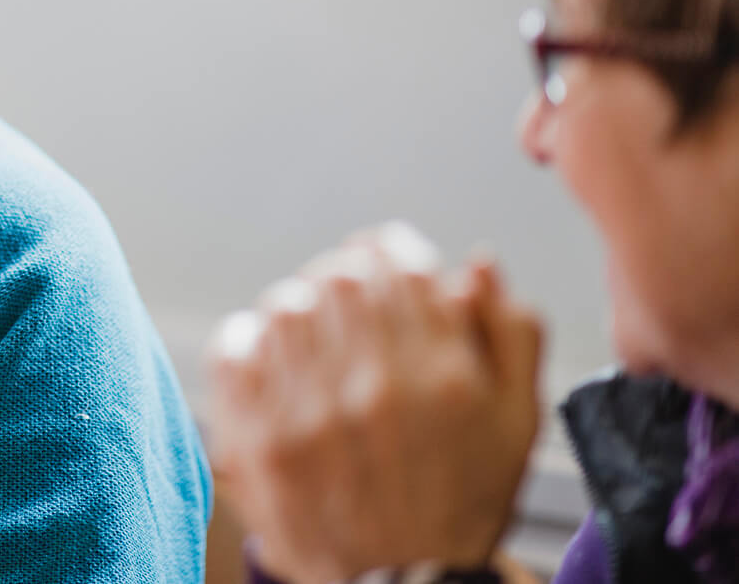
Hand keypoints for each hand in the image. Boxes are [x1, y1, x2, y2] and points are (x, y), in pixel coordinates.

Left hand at [206, 223, 542, 583]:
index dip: (389, 251)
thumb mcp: (517, 422)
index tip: (385, 261)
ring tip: (315, 334)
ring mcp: (308, 415)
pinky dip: (249, 340)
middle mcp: (374, 389)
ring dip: (301, 308)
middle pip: (340, 278)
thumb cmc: (462, 502)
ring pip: (287, 305)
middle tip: (351, 300)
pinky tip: (271, 357)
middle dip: (348, 276)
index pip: (398, 264)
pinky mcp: (257, 442)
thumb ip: (507, 333)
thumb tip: (475, 263)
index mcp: (443, 376)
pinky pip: (235, 349)